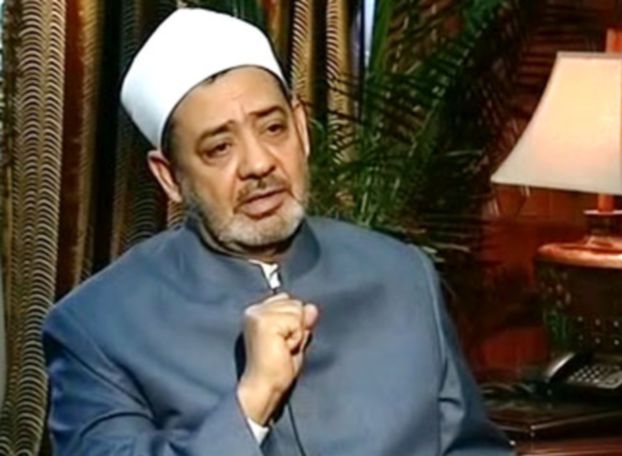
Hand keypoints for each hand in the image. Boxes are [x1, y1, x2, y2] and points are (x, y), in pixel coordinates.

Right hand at [237, 292, 318, 424]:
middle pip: (296, 303)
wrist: (264, 388)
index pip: (288, 300)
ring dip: (297, 333)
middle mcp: (255, 310)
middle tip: (284, 347)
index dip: (294, 322)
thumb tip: (311, 307)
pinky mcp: (264, 322)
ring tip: (283, 349)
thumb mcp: (294, 339)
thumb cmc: (277, 369)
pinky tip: (284, 349)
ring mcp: (258, 314)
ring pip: (297, 310)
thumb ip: (301, 322)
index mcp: (258, 312)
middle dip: (297, 327)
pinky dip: (296, 338)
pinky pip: (296, 321)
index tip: (282, 342)